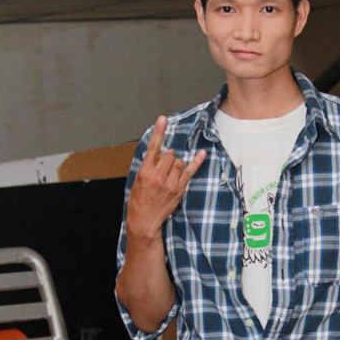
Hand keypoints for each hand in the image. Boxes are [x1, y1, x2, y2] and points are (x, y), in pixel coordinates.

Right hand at [126, 115, 206, 239]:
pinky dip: (196, 162)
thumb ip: (148, 165)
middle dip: (167, 156)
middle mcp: (158, 176)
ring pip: (178, 162)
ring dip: (175, 163)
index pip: (153, 147)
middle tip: (163, 166)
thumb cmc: (139, 200)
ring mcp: (170, 183)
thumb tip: (159, 153)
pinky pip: (190, 172)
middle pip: (169, 154)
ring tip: (169, 173)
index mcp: (145, 172)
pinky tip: (201, 154)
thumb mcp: (137, 180)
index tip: (163, 119)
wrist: (144, 220)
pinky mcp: (179, 189)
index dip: (159, 132)